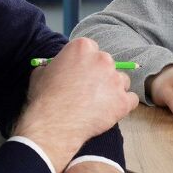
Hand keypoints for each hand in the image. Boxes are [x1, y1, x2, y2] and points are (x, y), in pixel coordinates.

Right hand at [13, 38, 138, 172]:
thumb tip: (57, 67)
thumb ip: (54, 65)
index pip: (92, 49)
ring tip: (99, 103)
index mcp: (83, 47)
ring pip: (122, 80)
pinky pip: (131, 99)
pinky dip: (124, 105)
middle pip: (108, 63)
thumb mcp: (41, 72)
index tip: (81, 74)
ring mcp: (115, 79)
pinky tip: (112, 111)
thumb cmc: (45, 98)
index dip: (86, 63)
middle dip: (100, 75)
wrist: (53, 125)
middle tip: (88, 90)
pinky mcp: (123, 100)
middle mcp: (103, 59)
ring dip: (113, 89)